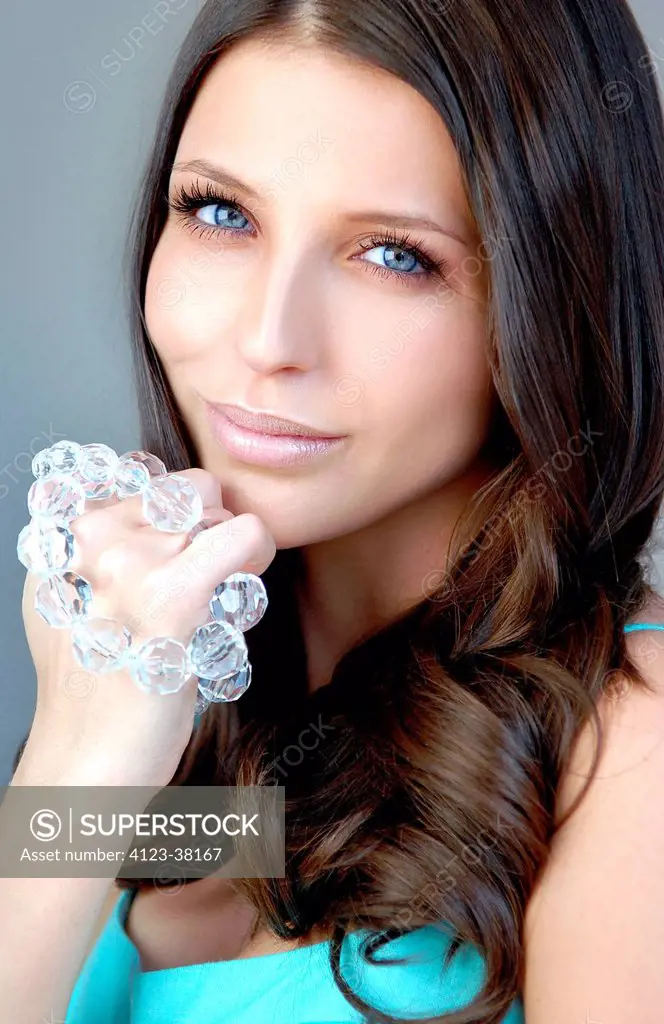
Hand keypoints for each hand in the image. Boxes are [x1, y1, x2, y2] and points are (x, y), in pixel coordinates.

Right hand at [19, 468, 275, 786]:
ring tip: (209, 603)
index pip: (150, 479)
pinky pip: (246, 535)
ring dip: (230, 553)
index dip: (178, 519)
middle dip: (208, 527)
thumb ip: (93, 546)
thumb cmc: (87, 688)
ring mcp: (130, 562)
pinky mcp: (173, 596)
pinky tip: (236, 599)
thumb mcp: (63, 600)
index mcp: (65, 531)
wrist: (85, 760)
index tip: (176, 561)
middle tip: (202, 582)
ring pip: (220, 509)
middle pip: (190, 487)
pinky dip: (257, 556)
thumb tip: (137, 499)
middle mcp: (91, 536)